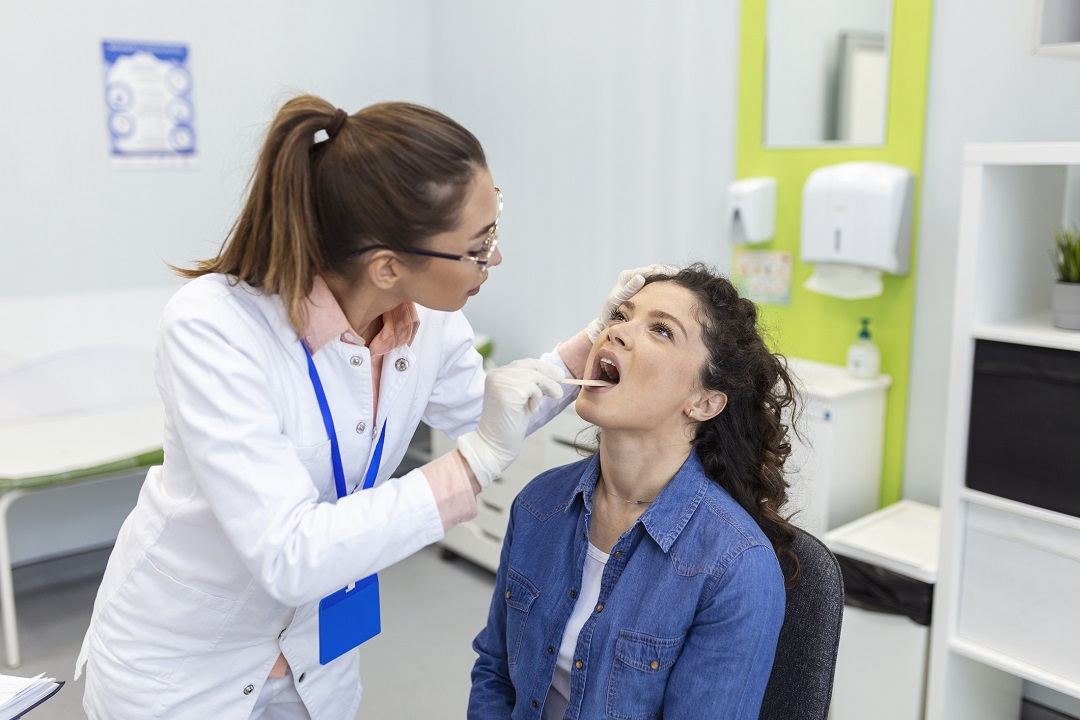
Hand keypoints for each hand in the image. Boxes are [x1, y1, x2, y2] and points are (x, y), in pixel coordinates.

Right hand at [457, 359, 564, 488]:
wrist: (495, 445)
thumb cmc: (508, 425)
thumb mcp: (521, 399)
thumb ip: (531, 384)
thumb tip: (555, 374)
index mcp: (497, 375)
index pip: (524, 363)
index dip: (543, 367)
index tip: (558, 374)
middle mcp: (497, 375)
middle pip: (531, 365)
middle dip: (550, 373)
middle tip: (562, 381)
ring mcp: (502, 382)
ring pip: (536, 376)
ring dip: (547, 388)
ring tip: (546, 401)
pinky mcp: (510, 391)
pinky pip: (534, 388)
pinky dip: (537, 400)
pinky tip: (529, 410)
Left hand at [584, 264, 679, 341]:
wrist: (608, 320)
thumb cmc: (610, 312)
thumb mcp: (617, 299)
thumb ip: (628, 289)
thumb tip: (641, 277)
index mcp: (627, 276)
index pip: (649, 270)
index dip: (663, 272)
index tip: (676, 275)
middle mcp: (633, 276)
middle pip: (656, 270)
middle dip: (670, 273)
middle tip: (684, 276)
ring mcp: (639, 282)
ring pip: (659, 277)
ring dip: (671, 279)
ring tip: (684, 283)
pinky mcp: (643, 289)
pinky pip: (658, 285)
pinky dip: (668, 286)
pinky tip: (678, 291)